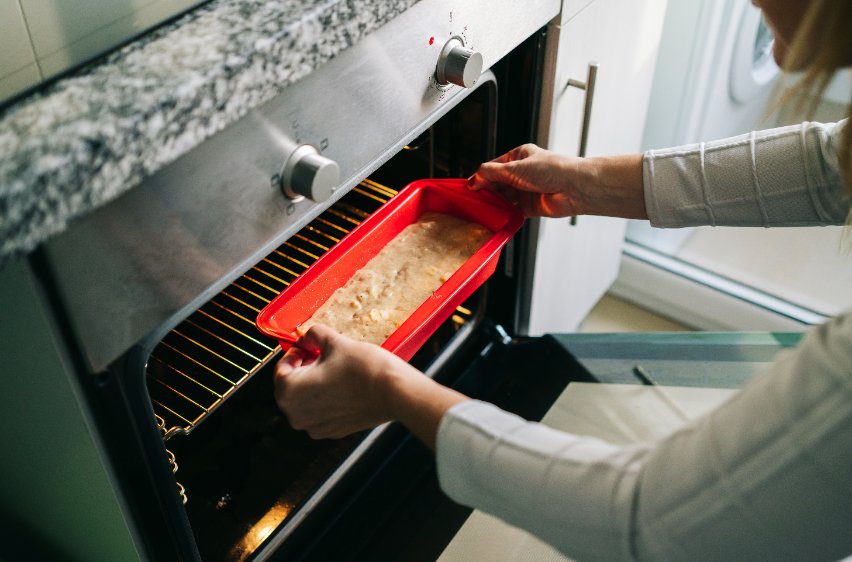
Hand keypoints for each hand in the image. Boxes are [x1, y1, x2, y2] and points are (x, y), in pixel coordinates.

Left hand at [274, 324, 414, 438]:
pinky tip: (341, 385)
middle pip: (291, 386)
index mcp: (289, 392)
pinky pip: (320, 412)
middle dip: (302, 368)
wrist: (394, 392)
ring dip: (313, 384)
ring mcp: (314, 426)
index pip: (281, 368)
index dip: (295, 352)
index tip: (306, 345)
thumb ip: (314, 335)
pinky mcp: (332, 431)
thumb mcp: (335, 341)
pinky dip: (325, 399)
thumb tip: (308, 335)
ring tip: (332, 368)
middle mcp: (296, 414)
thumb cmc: (364, 370)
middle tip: (318, 354)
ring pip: (305, 400)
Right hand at [468, 144, 647, 219]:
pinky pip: (512, 212)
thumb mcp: (516, 168)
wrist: (575, 188)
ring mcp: (526, 190)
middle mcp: (522, 173)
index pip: (493, 167)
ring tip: (481, 210)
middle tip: (472, 200)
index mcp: (519, 157)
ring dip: (494, 204)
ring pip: (504, 198)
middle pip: (497, 184)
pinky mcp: (530, 207)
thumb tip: (473, 179)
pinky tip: (495, 217)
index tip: (468, 187)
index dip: (480, 177)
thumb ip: (491, 174)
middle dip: (486, 192)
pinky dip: (504, 215)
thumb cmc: (552, 169)